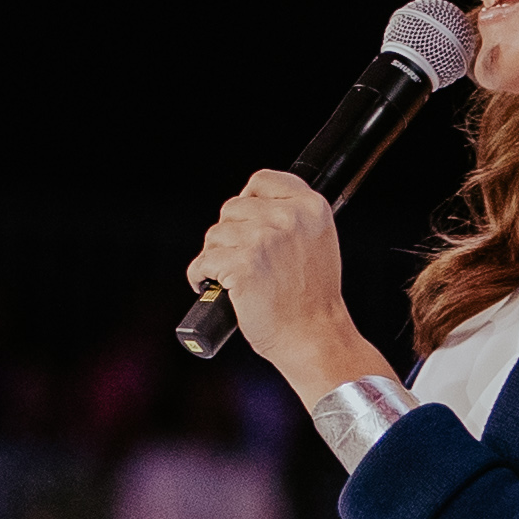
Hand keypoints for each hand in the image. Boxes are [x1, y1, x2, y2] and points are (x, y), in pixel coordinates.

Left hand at [187, 171, 362, 395]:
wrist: (313, 337)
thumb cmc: (313, 299)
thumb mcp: (318, 242)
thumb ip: (292, 218)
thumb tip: (252, 207)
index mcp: (310, 207)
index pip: (261, 181)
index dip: (247, 199)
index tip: (244, 220)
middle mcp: (288, 217)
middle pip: (232, 208)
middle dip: (229, 234)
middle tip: (238, 258)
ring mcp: (263, 239)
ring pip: (215, 234)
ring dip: (215, 256)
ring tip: (229, 276)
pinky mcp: (241, 264)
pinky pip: (203, 262)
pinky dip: (200, 276)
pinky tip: (212, 286)